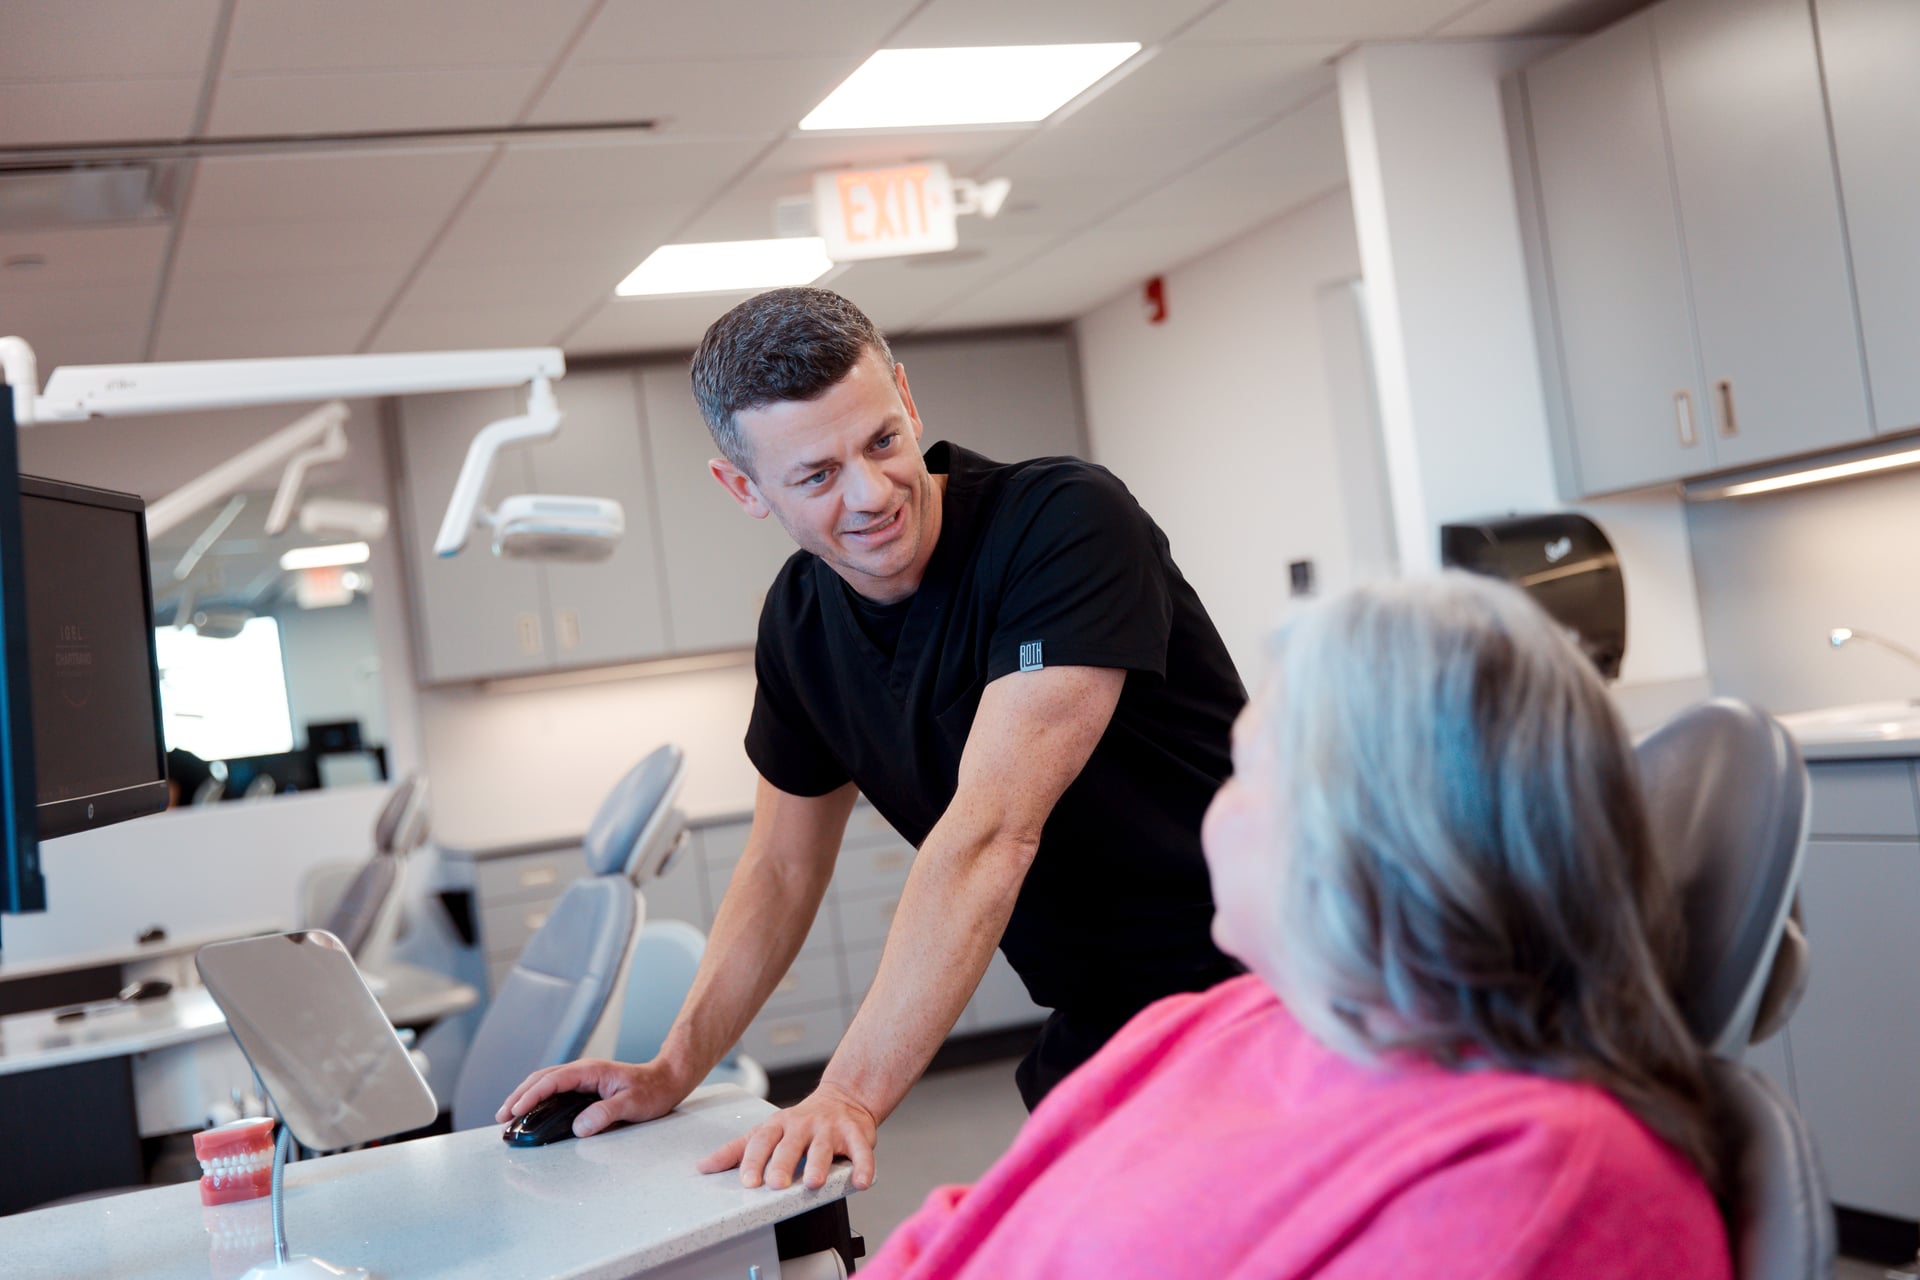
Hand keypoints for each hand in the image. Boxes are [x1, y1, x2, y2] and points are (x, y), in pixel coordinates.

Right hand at [495, 1058, 688, 1138]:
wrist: (667, 1080)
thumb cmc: (652, 1091)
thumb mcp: (632, 1104)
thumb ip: (605, 1114)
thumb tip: (579, 1127)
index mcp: (590, 1071)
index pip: (553, 1080)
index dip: (531, 1095)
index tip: (514, 1110)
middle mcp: (583, 1071)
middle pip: (542, 1078)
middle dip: (518, 1095)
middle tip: (501, 1116)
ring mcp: (582, 1078)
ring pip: (545, 1083)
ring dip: (525, 1096)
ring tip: (507, 1115)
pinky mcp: (584, 1088)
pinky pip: (554, 1090)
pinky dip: (537, 1098)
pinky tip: (530, 1111)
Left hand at [697, 1081, 876, 1191]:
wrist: (843, 1100)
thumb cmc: (799, 1123)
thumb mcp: (767, 1131)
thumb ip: (736, 1150)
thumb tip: (703, 1167)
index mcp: (779, 1124)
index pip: (762, 1141)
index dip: (754, 1160)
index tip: (747, 1181)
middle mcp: (804, 1125)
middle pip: (790, 1144)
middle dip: (783, 1163)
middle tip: (776, 1183)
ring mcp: (830, 1129)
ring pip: (823, 1147)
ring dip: (818, 1165)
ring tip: (813, 1183)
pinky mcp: (855, 1135)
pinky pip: (860, 1151)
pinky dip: (862, 1166)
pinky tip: (860, 1182)